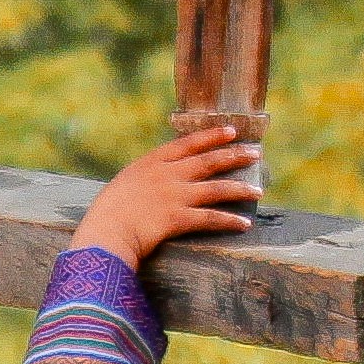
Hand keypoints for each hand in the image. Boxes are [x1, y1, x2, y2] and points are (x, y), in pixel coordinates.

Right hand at [73, 121, 262, 263]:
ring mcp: (174, 196)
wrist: (104, 233)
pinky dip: (230, 221)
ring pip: (216, 188)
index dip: (211, 136)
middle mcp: (167, 175)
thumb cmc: (106, 214)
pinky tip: (244, 223)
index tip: (231, 131)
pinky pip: (211, 219)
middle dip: (234, 155)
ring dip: (240, 188)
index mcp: (151, 163)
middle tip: (255, 152)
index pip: (187, 144)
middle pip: (208, 161)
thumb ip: (144, 179)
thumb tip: (155, 181)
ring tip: (259, 189)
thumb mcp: (124, 185)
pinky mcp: (179, 219)